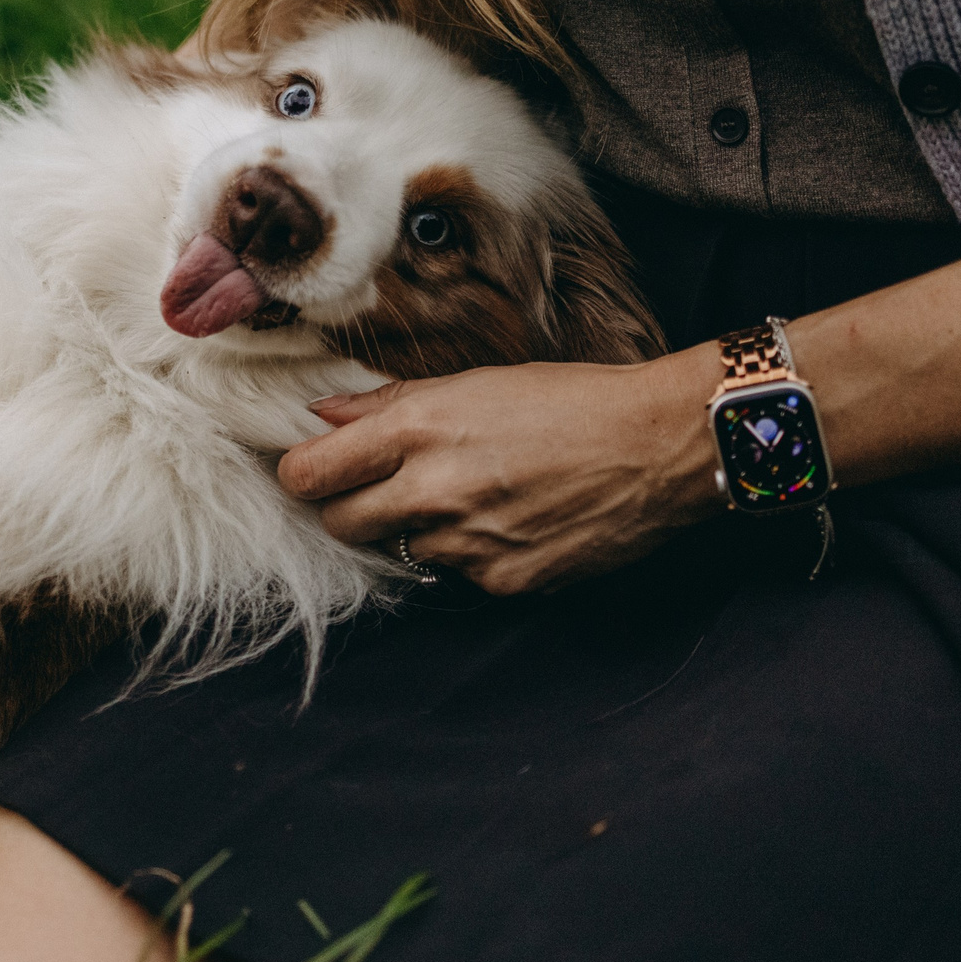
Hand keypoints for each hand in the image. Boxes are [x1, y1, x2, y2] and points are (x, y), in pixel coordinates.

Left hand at [277, 349, 725, 595]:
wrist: (657, 445)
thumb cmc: (570, 399)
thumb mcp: (475, 381)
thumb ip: (390, 404)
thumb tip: (324, 416)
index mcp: (418, 428)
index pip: (309, 473)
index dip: (303, 474)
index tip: (313, 470)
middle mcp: (433, 489)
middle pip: (340, 523)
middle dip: (349, 506)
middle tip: (383, 485)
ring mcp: (468, 542)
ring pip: (404, 547)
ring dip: (422, 526)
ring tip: (475, 491)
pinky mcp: (503, 580)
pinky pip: (460, 571)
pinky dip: (473, 550)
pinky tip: (512, 516)